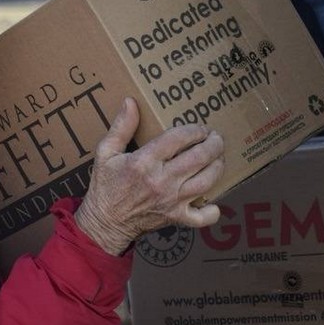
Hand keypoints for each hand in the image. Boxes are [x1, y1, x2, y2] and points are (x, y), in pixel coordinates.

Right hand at [75, 97, 223, 254]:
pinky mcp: (176, 217)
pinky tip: (213, 201)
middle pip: (199, 157)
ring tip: (218, 157)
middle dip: (213, 143)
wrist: (106, 222)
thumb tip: (131, 102)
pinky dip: (212, 210)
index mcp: (144, 162)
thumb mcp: (105, 152)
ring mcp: (172, 200)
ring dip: (217, 166)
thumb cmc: (105, 186)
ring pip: (207, 181)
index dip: (194, 129)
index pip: (179, 138)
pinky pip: (202, 217)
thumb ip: (121, 127)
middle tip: (215, 138)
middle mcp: (162, 180)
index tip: (199, 127)